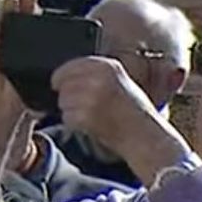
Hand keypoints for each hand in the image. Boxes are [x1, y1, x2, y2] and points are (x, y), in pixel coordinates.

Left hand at [52, 56, 187, 179]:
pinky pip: (67, 118)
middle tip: (83, 107)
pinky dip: (74, 124)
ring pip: (63, 101)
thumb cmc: (136, 112)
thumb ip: (96, 74)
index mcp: (107, 66)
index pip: (71, 66)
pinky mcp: (84, 115)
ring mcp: (90, 96)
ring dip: (70, 110)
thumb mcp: (120, 81)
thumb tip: (68, 75)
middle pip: (63, 84)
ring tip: (92, 117)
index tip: (56, 83)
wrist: (145, 136)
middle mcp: (97, 78)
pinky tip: (91, 126)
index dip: (61, 76)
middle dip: (67, 96)